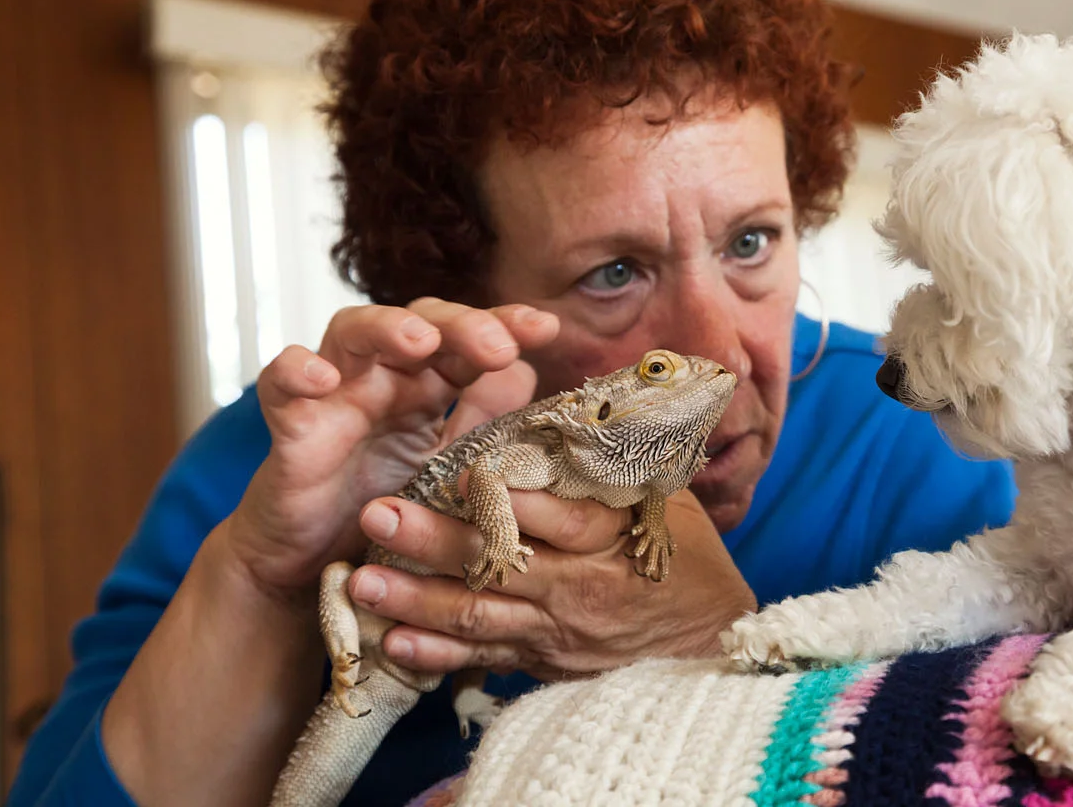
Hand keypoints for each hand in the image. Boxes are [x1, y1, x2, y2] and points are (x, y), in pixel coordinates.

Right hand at [220, 298, 559, 598]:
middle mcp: (384, 379)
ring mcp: (336, 396)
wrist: (310, 568)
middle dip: (461, 324)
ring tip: (420, 341)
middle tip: (498, 344)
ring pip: (353, 331)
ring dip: (387, 328)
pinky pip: (281, 384)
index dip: (505, 326)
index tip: (546, 327)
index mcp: (429, 388)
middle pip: (419, 322)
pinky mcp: (291, 426)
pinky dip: (294, 370)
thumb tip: (529, 375)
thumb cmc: (379, 512)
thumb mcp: (445, 472)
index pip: (469, 342)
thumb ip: (481, 425)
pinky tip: (321, 377)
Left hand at [345, 485, 757, 678]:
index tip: (465, 473)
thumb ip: (612, 466)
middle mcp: (580, 589)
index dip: (513, 498)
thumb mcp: (664, 503)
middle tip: (379, 513)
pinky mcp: (544, 663)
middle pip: (501, 565)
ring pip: (479, 616)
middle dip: (435, 541)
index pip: (561, 517)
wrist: (709, 648)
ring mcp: (558, 632)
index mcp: (611, 540)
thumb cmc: (688, 561)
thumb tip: (565, 410)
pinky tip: (393, 642)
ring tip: (363, 580)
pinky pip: (484, 659)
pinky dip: (437, 654)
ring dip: (416, 600)